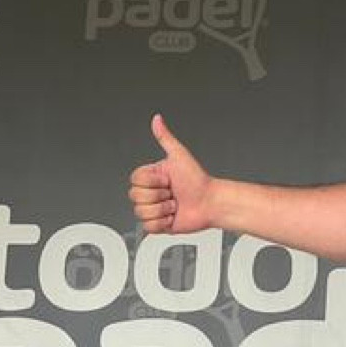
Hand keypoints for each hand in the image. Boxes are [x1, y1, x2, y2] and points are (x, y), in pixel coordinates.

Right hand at [129, 114, 216, 235]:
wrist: (210, 203)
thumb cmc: (198, 180)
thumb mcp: (180, 156)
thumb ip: (165, 138)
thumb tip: (157, 119)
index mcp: (151, 177)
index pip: (135, 180)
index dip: (153, 181)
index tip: (168, 179)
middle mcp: (150, 193)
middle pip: (136, 197)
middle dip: (159, 196)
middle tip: (173, 193)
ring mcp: (153, 209)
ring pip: (141, 212)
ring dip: (162, 209)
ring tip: (175, 205)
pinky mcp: (158, 225)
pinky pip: (148, 227)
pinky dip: (163, 223)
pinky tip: (173, 216)